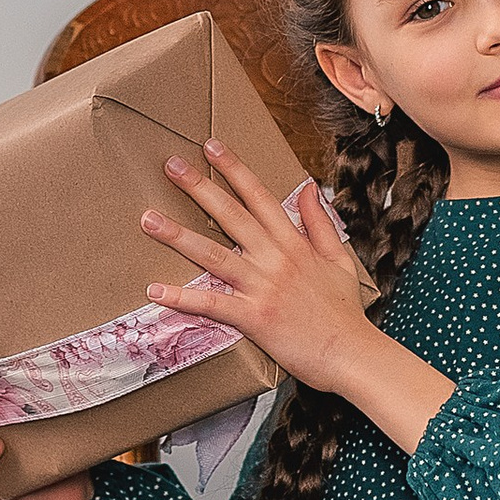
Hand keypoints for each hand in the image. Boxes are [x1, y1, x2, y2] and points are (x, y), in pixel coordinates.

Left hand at [140, 140, 374, 396]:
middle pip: (232, 215)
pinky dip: (183, 298)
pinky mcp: (253, 318)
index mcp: (294, 244)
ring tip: (149, 218)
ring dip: (179, 236)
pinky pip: (212, 305)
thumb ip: (320, 223)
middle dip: (200, 187)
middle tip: (171, 164)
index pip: (260, 196)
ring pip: (214, 255)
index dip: (234, 170)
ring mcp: (262, 288)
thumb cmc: (344, 312)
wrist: (351, 353)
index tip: (211, 146)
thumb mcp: (339, 258)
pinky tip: (156, 290)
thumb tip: (310, 188)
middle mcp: (275, 259)